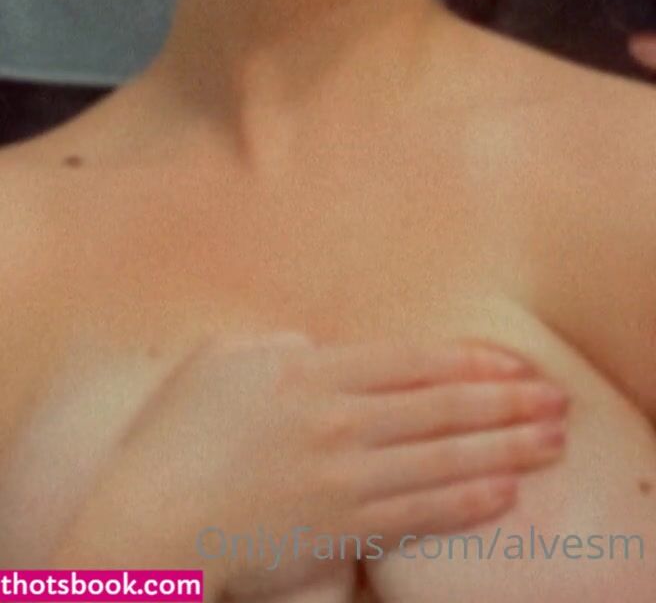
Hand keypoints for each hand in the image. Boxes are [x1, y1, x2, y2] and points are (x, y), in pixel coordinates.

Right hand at [51, 333, 568, 598]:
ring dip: (505, 451)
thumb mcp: (221, 359)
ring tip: (550, 443)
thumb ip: (279, 345)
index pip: (412, 361)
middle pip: (442, 408)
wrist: (149, 524)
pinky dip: (465, 503)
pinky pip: (418, 515)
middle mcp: (337, 420)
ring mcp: (342, 479)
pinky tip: (501, 493)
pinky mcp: (339, 530)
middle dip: (508, 404)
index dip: (472, 363)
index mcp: (310, 370)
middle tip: (556, 402)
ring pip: (442, 460)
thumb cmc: (175, 436)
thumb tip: (321, 348)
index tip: (515, 365)